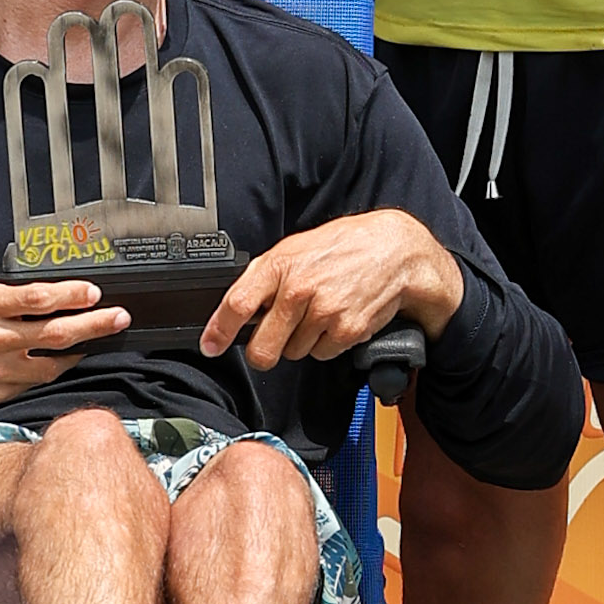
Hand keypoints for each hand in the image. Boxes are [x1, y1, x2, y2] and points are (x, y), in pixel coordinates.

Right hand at [0, 272, 127, 439]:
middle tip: (120, 318)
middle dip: (94, 324)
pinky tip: (64, 360)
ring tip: (98, 340)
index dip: (71, 295)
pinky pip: (33, 381)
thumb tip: (26, 292)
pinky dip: (52, 369)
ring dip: (80, 351)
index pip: (37, 299)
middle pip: (56, 333)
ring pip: (51, 363)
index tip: (94, 291)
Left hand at [201, 208, 460, 374]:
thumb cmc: (341, 248)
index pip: (237, 304)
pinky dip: (327, 344)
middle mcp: (299, 290)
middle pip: (263, 348)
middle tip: (275, 338)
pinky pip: (322, 354)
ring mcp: (324, 312)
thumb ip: (264, 278)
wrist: (393, 251)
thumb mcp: (294, 249)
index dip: (219, 331)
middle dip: (264, 351)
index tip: (209, 346)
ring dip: (302, 341)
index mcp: (279, 266)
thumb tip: (237, 311)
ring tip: (319, 312)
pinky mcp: (347, 331)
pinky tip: (337, 319)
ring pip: (294, 353)